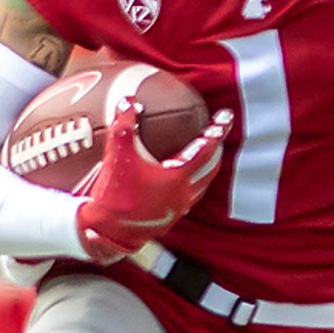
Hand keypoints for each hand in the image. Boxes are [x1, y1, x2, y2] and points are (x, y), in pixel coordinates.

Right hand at [75, 95, 233, 258]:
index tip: (226, 116)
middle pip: (210, 168)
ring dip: (207, 167)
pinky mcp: (168, 219)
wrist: (106, 232)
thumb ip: (123, 124)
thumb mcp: (117, 155)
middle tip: (216, 133)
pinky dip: (194, 183)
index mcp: (177, 178)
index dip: (217, 130)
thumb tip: (130, 100)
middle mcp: (184, 195)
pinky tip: (183, 179)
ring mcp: (178, 209)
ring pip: (202, 185)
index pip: (206, 150)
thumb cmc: (114, 195)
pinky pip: (190, 197)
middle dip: (216, 149)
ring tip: (204, 154)